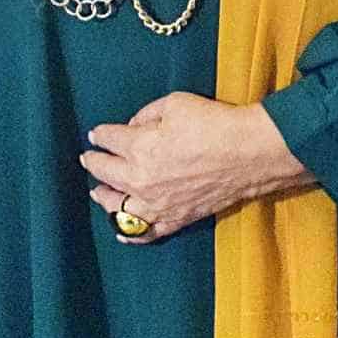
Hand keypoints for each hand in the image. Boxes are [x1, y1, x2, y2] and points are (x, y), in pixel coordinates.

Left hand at [82, 94, 308, 242]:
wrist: (249, 154)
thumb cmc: (215, 125)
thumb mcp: (176, 103)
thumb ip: (147, 114)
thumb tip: (134, 126)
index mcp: (139, 147)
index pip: (108, 140)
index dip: (101, 135)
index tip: (97, 134)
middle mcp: (141, 178)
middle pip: (105, 173)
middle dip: (94, 163)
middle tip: (89, 158)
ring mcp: (157, 203)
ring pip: (116, 206)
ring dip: (103, 197)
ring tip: (97, 192)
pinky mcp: (175, 218)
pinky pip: (145, 232)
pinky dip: (129, 233)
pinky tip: (120, 232)